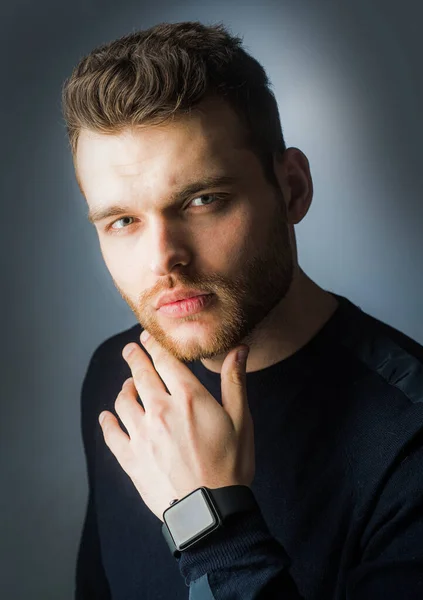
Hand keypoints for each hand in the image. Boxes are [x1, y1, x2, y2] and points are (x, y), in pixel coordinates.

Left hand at [98, 330, 254, 521]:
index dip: (153, 344)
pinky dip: (107, 422)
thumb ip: (234, 382)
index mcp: (188, 397)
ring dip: (124, 389)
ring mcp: (142, 434)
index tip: (146, 336)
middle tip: (131, 350)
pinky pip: (111, 434)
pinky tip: (107, 417)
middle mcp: (160, 410)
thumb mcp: (240, 420)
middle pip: (140, 374)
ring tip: (128, 387)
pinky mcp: (131, 458)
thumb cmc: (231, 464)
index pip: (164, 360)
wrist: (211, 510)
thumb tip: (238, 349)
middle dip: (134, 358)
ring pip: (123, 401)